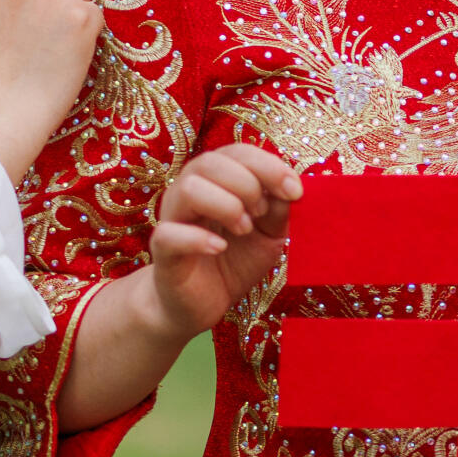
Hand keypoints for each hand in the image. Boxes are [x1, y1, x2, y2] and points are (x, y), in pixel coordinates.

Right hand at [147, 143, 301, 340]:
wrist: (201, 304)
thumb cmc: (233, 262)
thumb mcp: (268, 235)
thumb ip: (280, 210)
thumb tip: (293, 189)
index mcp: (216, 181)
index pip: (237, 152)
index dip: (269, 165)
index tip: (295, 191)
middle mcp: (189, 192)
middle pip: (211, 162)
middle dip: (248, 184)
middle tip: (261, 213)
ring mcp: (172, 219)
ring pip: (189, 188)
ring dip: (226, 206)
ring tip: (243, 229)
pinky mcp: (162, 250)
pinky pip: (169, 234)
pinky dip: (199, 238)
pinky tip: (220, 247)